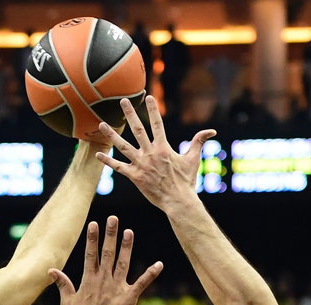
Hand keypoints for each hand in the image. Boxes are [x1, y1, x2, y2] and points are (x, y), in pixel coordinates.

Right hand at [51, 216, 161, 304]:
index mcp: (89, 280)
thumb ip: (63, 284)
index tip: (94, 223)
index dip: (93, 238)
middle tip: (113, 218)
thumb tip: (51, 270)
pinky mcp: (128, 299)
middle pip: (107, 253)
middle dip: (110, 234)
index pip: (91, 254)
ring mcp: (116, 289)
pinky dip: (151, 273)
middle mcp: (103, 281)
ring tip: (129, 231)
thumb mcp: (67, 302)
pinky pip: (142, 283)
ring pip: (123, 263)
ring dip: (127, 246)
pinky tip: (159, 264)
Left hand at [93, 95, 216, 209]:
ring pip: (123, 146)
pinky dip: (108, 161)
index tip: (148, 97)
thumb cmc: (186, 181)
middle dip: (130, 114)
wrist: (178, 201)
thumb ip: (199, 141)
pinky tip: (97, 154)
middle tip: (123, 101)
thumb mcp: (193, 159)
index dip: (152, 110)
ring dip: (112, 134)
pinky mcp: (134, 176)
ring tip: (101, 124)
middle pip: (138, 129)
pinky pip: (118, 167)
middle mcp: (150, 153)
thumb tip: (212, 131)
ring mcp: (141, 164)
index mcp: (163, 147)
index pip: (157, 124)